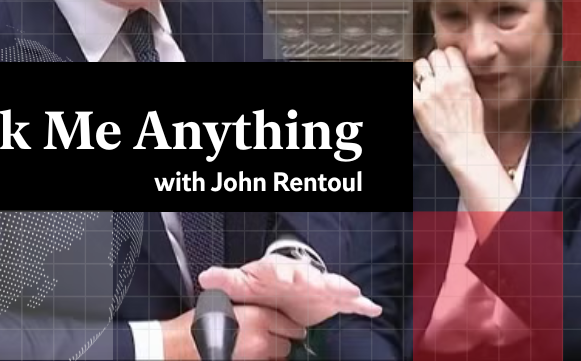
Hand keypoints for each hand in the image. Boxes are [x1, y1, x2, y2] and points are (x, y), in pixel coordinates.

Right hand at [161, 305, 305, 359]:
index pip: (291, 325)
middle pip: (287, 343)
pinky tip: (251, 355)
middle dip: (281, 340)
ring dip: (273, 353)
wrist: (182, 343)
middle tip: (269, 337)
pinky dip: (263, 360)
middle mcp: (263, 339)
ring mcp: (257, 357)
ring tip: (258, 347)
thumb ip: (250, 305)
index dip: (287, 326)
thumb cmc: (199, 323)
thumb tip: (263, 308)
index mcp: (260, 316)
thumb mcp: (227, 303)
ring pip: (279, 358)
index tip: (283, 326)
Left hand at [199, 254, 381, 326]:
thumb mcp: (242, 282)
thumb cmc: (262, 283)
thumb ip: (225, 280)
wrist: (280, 286)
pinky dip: (362, 305)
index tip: (287, 277)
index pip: (282, 270)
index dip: (285, 273)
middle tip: (325, 285)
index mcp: (279, 272)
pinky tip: (373, 309)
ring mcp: (319, 288)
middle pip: (312, 277)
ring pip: (334, 287)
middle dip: (318, 281)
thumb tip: (207, 276)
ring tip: (354, 294)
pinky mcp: (330, 300)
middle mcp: (303, 278)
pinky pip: (349, 302)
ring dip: (343, 290)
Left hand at [412, 48, 488, 167]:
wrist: (463, 147)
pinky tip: (417, 92)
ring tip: (426, 83)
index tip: (446, 63)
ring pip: (419, 65)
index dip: (448, 56)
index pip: (450, 51)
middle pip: (434, 55)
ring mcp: (430, 91)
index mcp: (463, 78)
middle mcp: (446, 82)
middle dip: (435, 63)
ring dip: (422, 72)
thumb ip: (463, 78)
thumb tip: (455, 67)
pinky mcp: (417, 103)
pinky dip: (413, 86)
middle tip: (436, 74)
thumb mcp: (474, 96)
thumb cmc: (471, 126)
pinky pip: (409, 83)